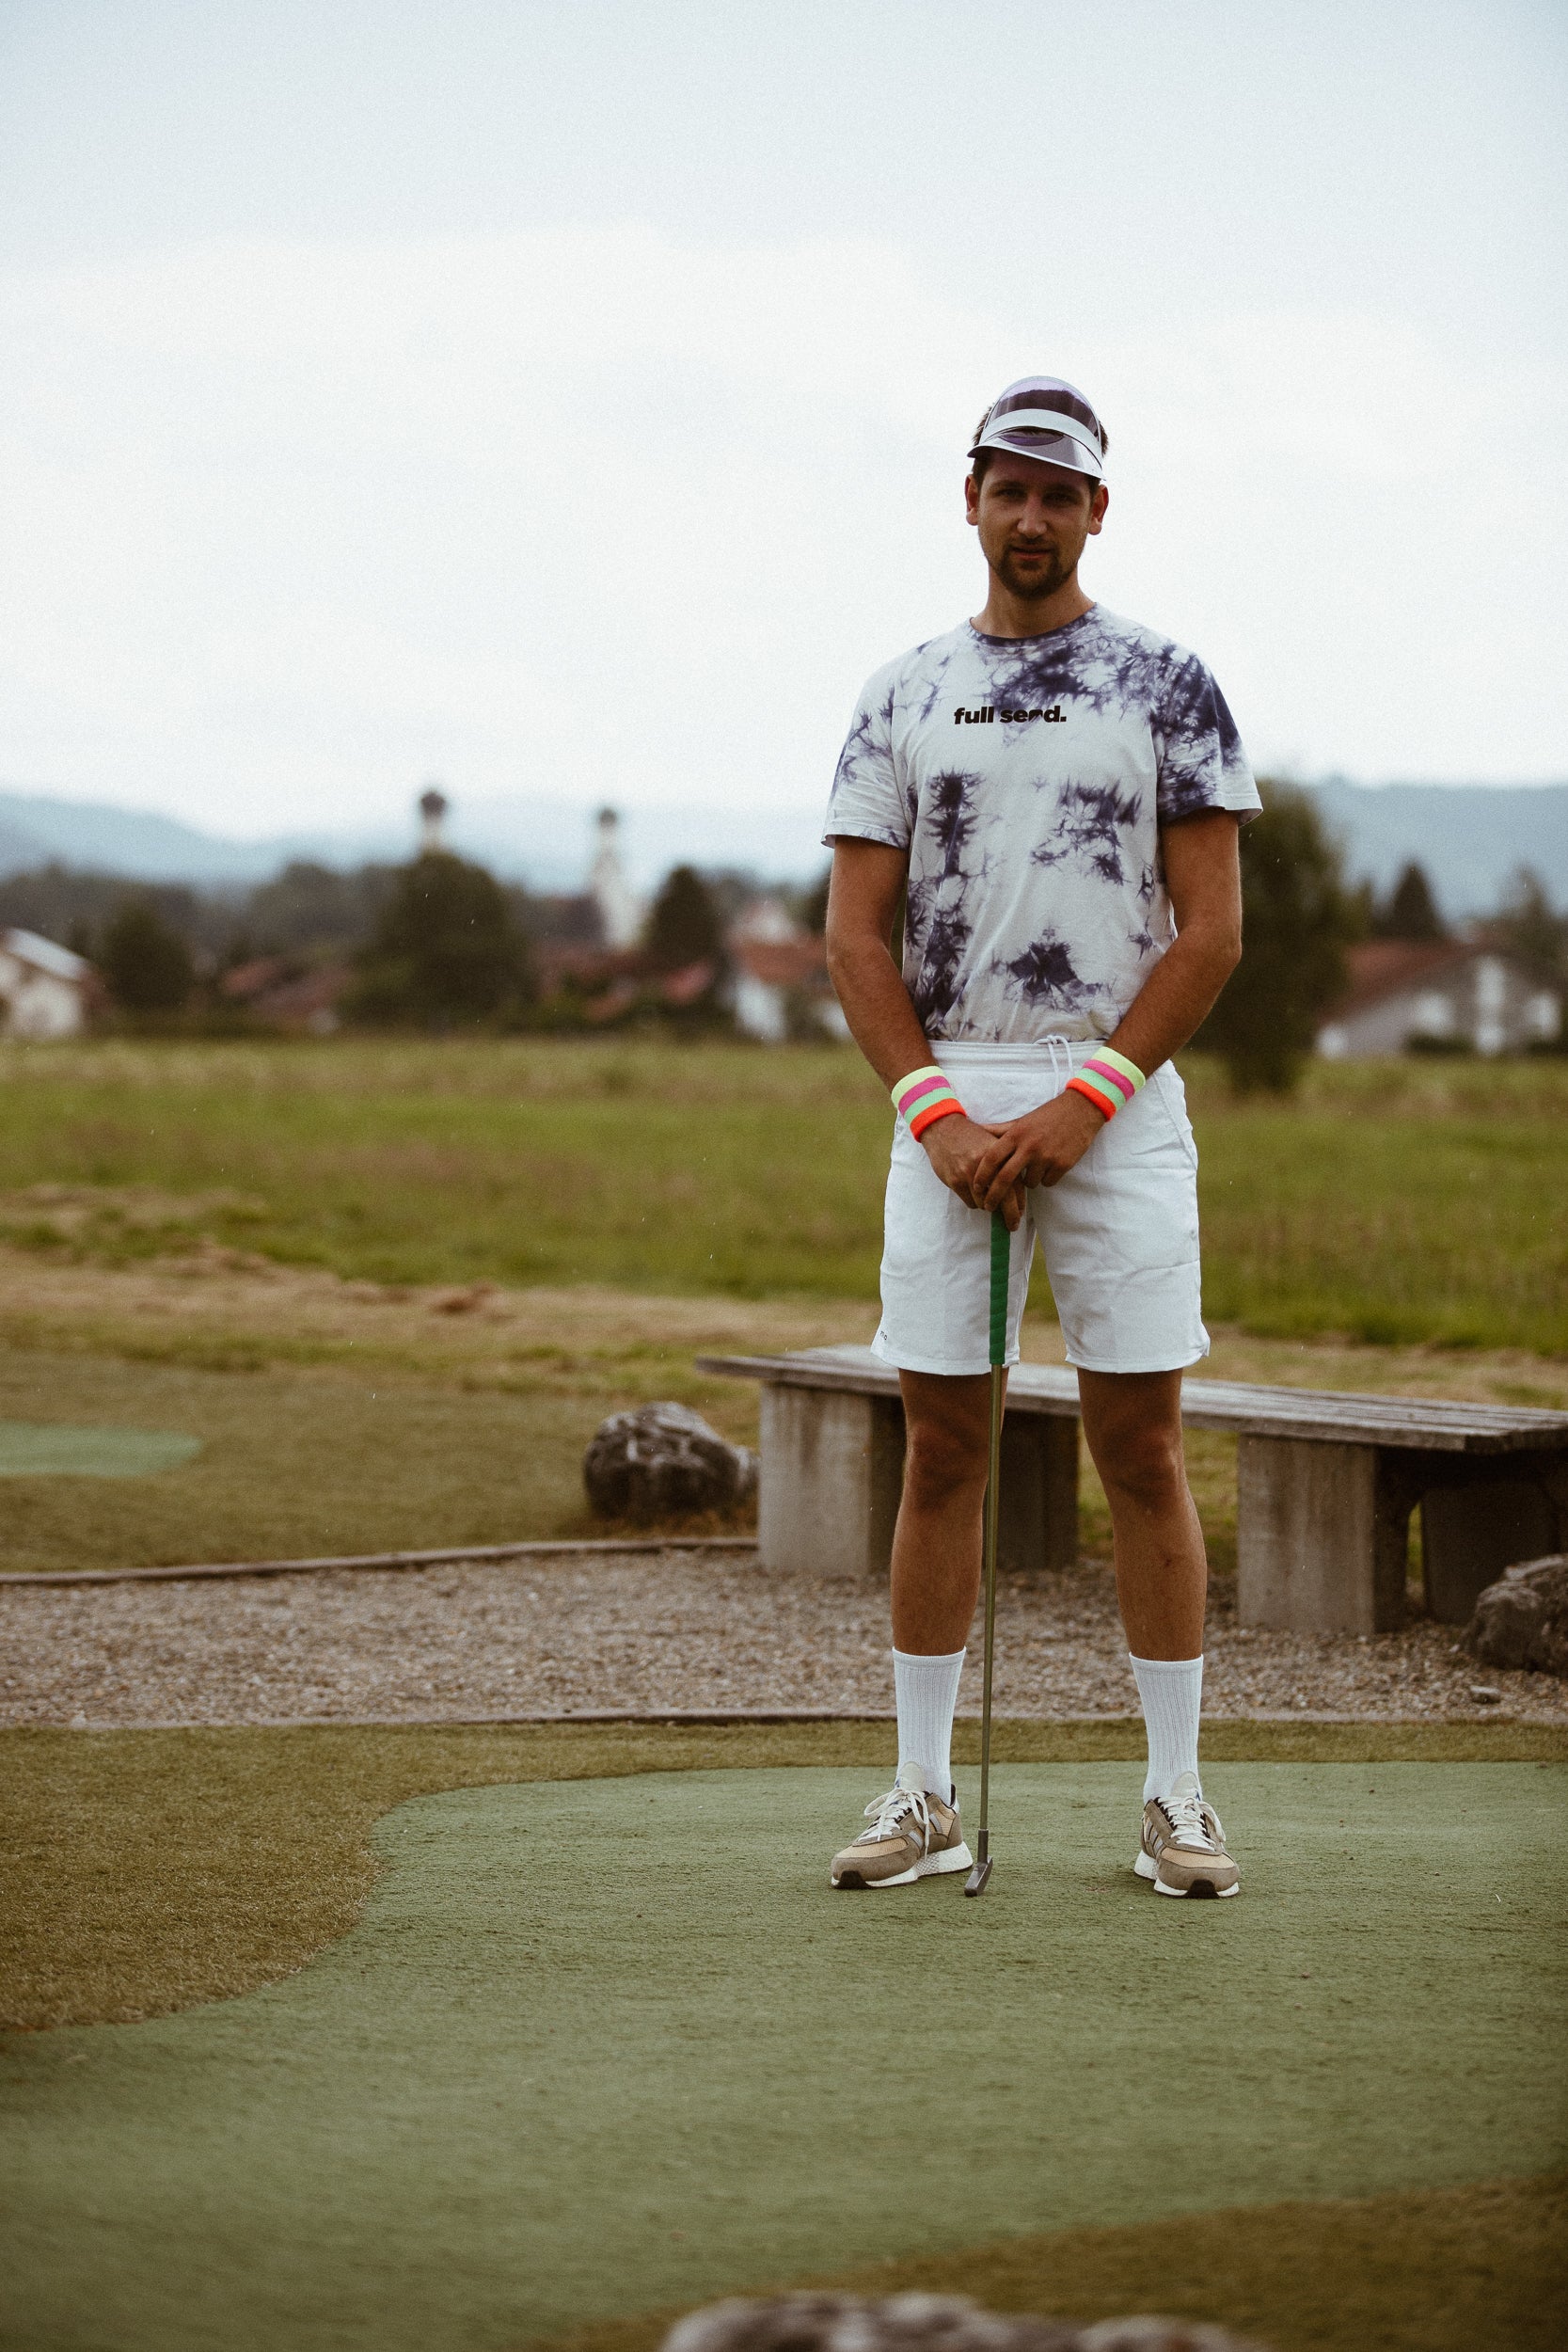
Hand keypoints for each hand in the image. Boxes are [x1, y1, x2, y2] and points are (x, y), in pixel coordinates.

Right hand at [920, 1114, 1028, 1228]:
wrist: (944, 1128)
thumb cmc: (971, 1137)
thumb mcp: (993, 1143)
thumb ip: (1008, 1162)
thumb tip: (1019, 1191)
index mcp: (1001, 1155)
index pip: (1016, 1185)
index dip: (1020, 1203)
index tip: (1021, 1213)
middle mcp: (987, 1166)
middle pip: (1004, 1199)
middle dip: (1010, 1215)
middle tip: (1012, 1225)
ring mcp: (970, 1174)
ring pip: (985, 1203)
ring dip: (987, 1205)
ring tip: (985, 1197)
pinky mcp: (956, 1181)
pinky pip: (970, 1202)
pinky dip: (974, 1201)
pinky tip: (972, 1191)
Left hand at [969, 1090, 1105, 1208]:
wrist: (1080, 1111)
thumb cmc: (1047, 1116)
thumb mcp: (1021, 1121)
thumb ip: (999, 1130)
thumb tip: (978, 1129)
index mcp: (1016, 1134)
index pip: (992, 1158)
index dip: (981, 1175)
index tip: (976, 1187)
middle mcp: (1029, 1146)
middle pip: (1005, 1178)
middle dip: (994, 1196)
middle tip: (988, 1206)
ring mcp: (1046, 1156)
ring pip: (1029, 1183)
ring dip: (1028, 1182)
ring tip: (1034, 1168)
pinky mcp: (1062, 1164)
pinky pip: (1047, 1182)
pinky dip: (1046, 1179)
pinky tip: (1050, 1167)